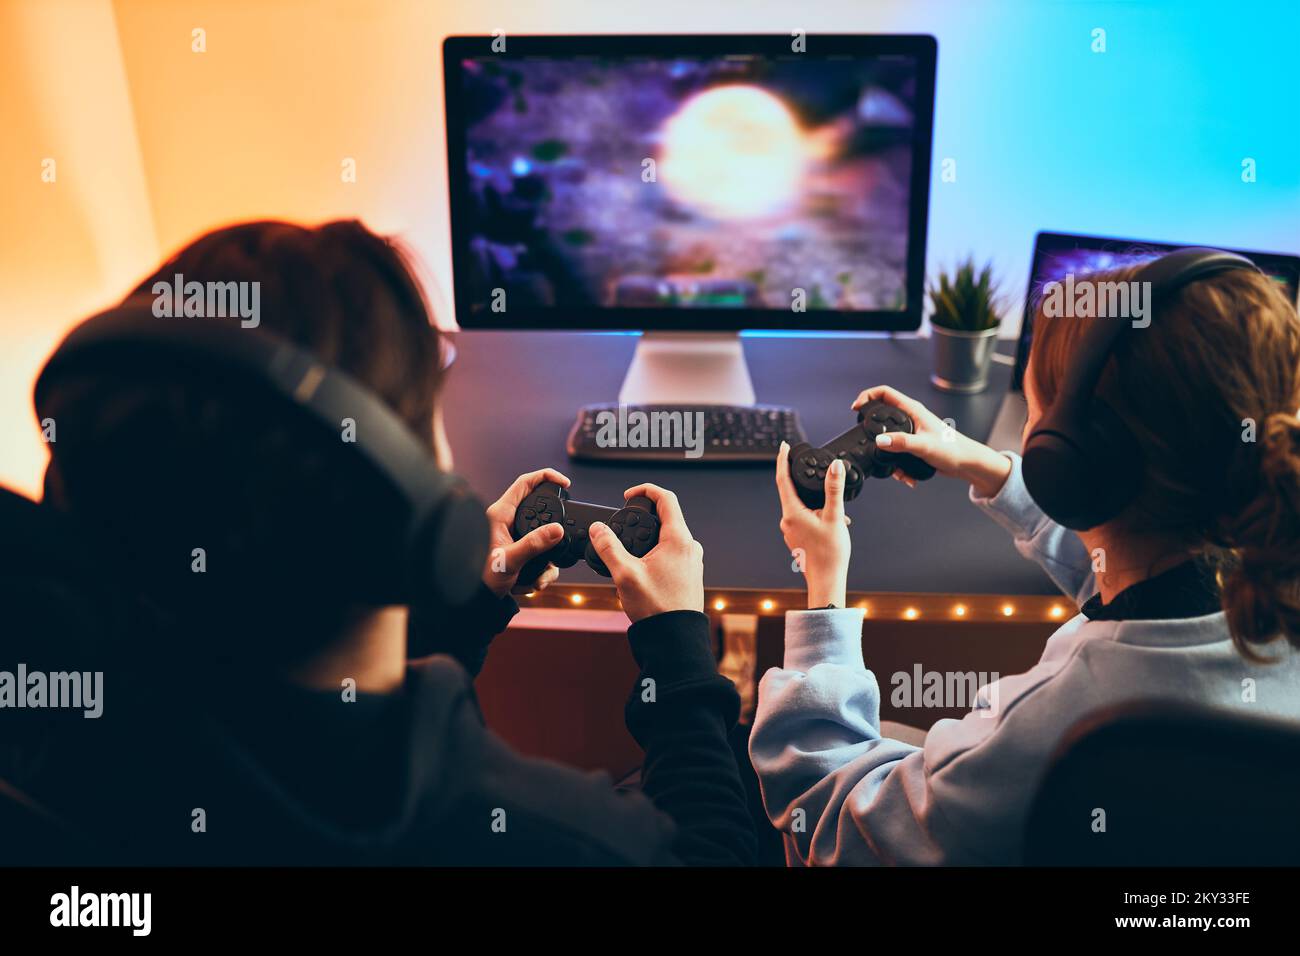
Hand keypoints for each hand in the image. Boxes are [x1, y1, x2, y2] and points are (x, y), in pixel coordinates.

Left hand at [481, 468, 571, 597]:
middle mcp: (508, 523)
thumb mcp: (508, 560)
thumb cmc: (479, 577)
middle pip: (541, 513)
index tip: (565, 484)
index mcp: (500, 515)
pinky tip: (535, 582)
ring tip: (540, 577)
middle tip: (561, 541)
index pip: (525, 483)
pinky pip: (540, 557)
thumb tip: (557, 530)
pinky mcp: (519, 553)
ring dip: (548, 560)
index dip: (546, 477)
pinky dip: (542, 571)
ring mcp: (515, 538)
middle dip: (554, 530)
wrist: (475, 601)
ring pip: (544, 539)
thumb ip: (533, 545)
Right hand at [587, 484, 703, 622]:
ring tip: (628, 554)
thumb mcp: (625, 574)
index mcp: (679, 540)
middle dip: (642, 518)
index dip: (645, 490)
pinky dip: (655, 552)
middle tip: (622, 526)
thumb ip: (608, 547)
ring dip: (647, 538)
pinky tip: (640, 569)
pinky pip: (672, 553)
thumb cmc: (656, 609)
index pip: (666, 498)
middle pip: (666, 517)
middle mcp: (690, 547)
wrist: (674, 639)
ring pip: (668, 537)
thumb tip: (597, 529)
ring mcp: (692, 561)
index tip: (628, 495)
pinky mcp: (690, 573)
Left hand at [775, 441, 851, 608]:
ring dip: (818, 503)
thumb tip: (835, 466)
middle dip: (806, 481)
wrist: (827, 581)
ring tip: (837, 512)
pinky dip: (818, 514)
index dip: (783, 459)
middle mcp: (786, 521)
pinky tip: (834, 522)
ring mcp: (790, 531)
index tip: (784, 445)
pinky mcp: (797, 538)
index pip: (782, 479)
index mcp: (792, 513)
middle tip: (818, 471)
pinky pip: (805, 518)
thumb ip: (834, 490)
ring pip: (802, 506)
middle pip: (792, 491)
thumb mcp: (835, 517)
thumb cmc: (830, 554)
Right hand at [851, 385, 1011, 497]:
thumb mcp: (924, 446)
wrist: (967, 463)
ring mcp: (912, 431)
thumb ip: (901, 443)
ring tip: (896, 470)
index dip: (868, 396)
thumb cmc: (953, 449)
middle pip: (882, 415)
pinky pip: (897, 453)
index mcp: (913, 410)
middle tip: (867, 442)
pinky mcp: (913, 445)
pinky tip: (906, 476)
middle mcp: (911, 418)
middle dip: (873, 431)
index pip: (885, 393)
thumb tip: (879, 441)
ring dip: (887, 456)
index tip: (856, 408)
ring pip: (888, 439)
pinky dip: (898, 466)